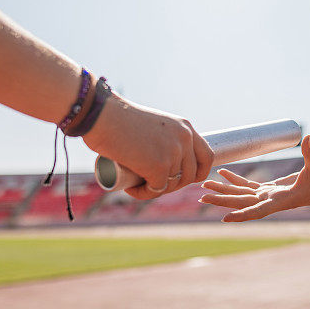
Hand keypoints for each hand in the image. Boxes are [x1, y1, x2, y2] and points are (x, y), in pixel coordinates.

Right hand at [83, 94, 213, 198]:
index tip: (182, 179)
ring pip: (170, 185)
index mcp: (186, 127)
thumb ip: (165, 138)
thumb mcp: (154, 125)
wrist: (102, 114)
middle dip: (172, 185)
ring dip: (154, 189)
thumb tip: (170, 163)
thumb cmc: (120, 118)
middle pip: (190, 175)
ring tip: (136, 183)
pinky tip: (131, 189)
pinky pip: (156, 190)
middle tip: (151, 182)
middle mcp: (184, 139)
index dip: (198, 172)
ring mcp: (173, 153)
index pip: (207, 157)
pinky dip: (143, 194)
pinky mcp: (158, 166)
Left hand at [200, 135, 309, 221]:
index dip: (242, 214)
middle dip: (223, 199)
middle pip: (242, 202)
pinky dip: (235, 179)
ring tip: (205, 184)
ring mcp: (268, 195)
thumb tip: (309, 137)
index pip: (259, 210)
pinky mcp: (269, 190)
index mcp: (281, 200)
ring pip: (241, 194)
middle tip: (202, 196)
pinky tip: (222, 172)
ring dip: (223, 190)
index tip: (226, 219)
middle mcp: (271, 200)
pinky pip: (247, 186)